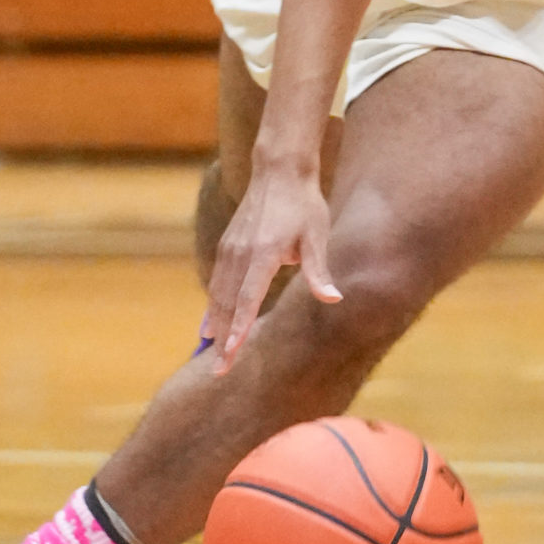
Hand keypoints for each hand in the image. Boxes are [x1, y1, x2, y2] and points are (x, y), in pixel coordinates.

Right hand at [202, 157, 342, 370]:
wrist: (279, 172)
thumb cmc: (304, 206)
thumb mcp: (317, 236)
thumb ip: (319, 270)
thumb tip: (334, 299)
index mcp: (262, 254)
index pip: (247, 299)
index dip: (238, 329)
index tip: (229, 354)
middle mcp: (240, 254)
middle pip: (227, 305)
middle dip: (222, 340)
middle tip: (218, 372)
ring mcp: (229, 249)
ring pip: (218, 295)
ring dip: (215, 326)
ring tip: (213, 356)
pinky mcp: (226, 246)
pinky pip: (216, 283)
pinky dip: (213, 307)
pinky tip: (210, 327)